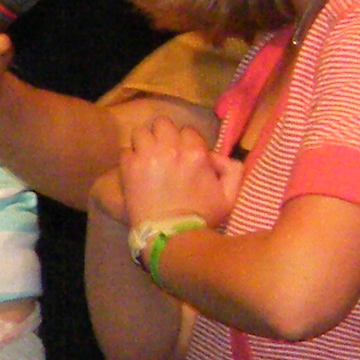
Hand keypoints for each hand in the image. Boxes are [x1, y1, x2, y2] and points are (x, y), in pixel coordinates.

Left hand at [118, 111, 237, 230]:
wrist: (170, 236)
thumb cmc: (201, 218)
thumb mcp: (230, 197)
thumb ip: (233, 170)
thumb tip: (216, 155)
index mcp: (196, 154)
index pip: (188, 131)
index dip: (186, 142)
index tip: (183, 156)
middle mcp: (171, 149)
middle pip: (163, 124)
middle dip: (164, 136)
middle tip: (164, 152)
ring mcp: (147, 156)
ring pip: (141, 132)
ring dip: (145, 142)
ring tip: (147, 157)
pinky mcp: (128, 167)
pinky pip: (126, 150)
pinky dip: (130, 157)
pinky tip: (136, 169)